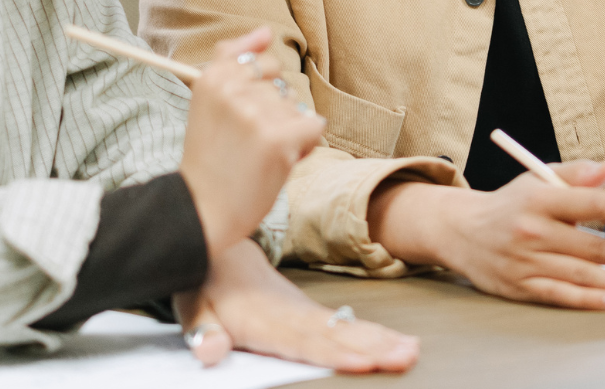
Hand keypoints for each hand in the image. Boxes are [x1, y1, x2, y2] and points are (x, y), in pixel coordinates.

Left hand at [173, 238, 418, 372]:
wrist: (220, 244)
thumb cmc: (206, 280)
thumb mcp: (194, 304)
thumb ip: (203, 330)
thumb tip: (209, 351)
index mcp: (261, 317)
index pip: (299, 338)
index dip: (330, 350)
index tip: (362, 360)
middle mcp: (288, 313)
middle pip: (332, 333)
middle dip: (369, 345)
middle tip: (404, 354)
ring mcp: (302, 311)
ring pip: (343, 328)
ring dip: (378, 339)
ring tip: (409, 350)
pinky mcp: (308, 313)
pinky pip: (342, 325)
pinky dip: (372, 333)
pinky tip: (397, 342)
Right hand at [179, 27, 325, 257]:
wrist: (202, 210)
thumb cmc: (210, 157)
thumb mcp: (209, 100)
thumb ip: (233, 59)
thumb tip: (266, 30)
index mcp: (212, 76)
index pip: (259, 60)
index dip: (259, 91)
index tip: (239, 117)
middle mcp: (232, 89)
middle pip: (281, 83)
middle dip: (275, 111)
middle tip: (249, 140)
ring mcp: (255, 114)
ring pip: (296, 107)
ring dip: (288, 131)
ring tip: (260, 155)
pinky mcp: (277, 140)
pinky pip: (313, 126)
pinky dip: (305, 145)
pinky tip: (281, 160)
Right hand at [368, 159, 604, 308]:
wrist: (459, 231)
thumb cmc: (508, 205)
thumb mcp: (534, 180)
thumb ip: (575, 174)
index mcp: (538, 198)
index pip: (592, 203)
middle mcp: (532, 229)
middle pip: (596, 245)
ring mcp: (525, 260)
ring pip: (586, 275)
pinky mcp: (520, 286)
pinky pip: (562, 294)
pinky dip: (591, 299)